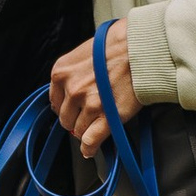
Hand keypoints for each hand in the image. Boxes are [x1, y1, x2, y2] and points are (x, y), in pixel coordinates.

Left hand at [49, 20, 136, 162]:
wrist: (140, 48)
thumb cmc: (117, 45)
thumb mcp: (84, 53)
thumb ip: (74, 72)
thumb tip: (73, 90)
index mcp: (61, 72)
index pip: (55, 101)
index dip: (66, 107)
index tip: (74, 109)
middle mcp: (71, 89)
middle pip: (65, 118)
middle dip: (76, 120)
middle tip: (88, 117)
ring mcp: (89, 104)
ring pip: (79, 130)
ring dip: (86, 131)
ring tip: (97, 126)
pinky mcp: (107, 117)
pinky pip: (91, 140)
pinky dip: (89, 148)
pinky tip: (90, 150)